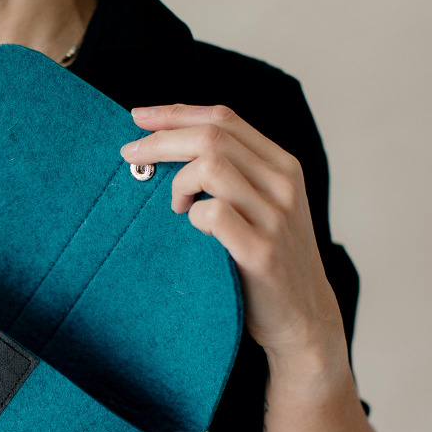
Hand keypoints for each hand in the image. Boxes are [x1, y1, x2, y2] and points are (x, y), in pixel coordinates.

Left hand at [121, 104, 344, 366]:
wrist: (303, 318)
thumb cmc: (267, 260)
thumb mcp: (261, 206)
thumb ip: (232, 174)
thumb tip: (167, 145)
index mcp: (282, 165)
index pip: (223, 118)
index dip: (175, 113)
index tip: (138, 118)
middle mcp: (283, 184)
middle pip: (210, 136)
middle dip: (159, 141)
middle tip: (129, 156)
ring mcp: (275, 217)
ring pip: (210, 166)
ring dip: (177, 182)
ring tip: (175, 206)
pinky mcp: (261, 252)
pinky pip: (213, 214)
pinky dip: (192, 216)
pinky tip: (191, 229)